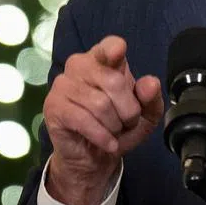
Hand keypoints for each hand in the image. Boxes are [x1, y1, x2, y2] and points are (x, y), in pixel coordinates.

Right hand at [42, 35, 163, 204]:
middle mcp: (80, 65)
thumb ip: (151, 98)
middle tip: (126, 123)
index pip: (108, 46)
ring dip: (114, 125)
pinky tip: (108, 143)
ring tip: (113, 132)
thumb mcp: (145, 116)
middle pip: (113, 81)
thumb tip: (151, 83)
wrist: (94, 158)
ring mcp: (63, 85)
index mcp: (103, 60)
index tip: (118, 53)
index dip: (113, 49)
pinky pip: (83, 120)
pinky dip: (102, 136)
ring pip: (100, 103)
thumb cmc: (119, 128)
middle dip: (128, 110)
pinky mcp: (54, 106)